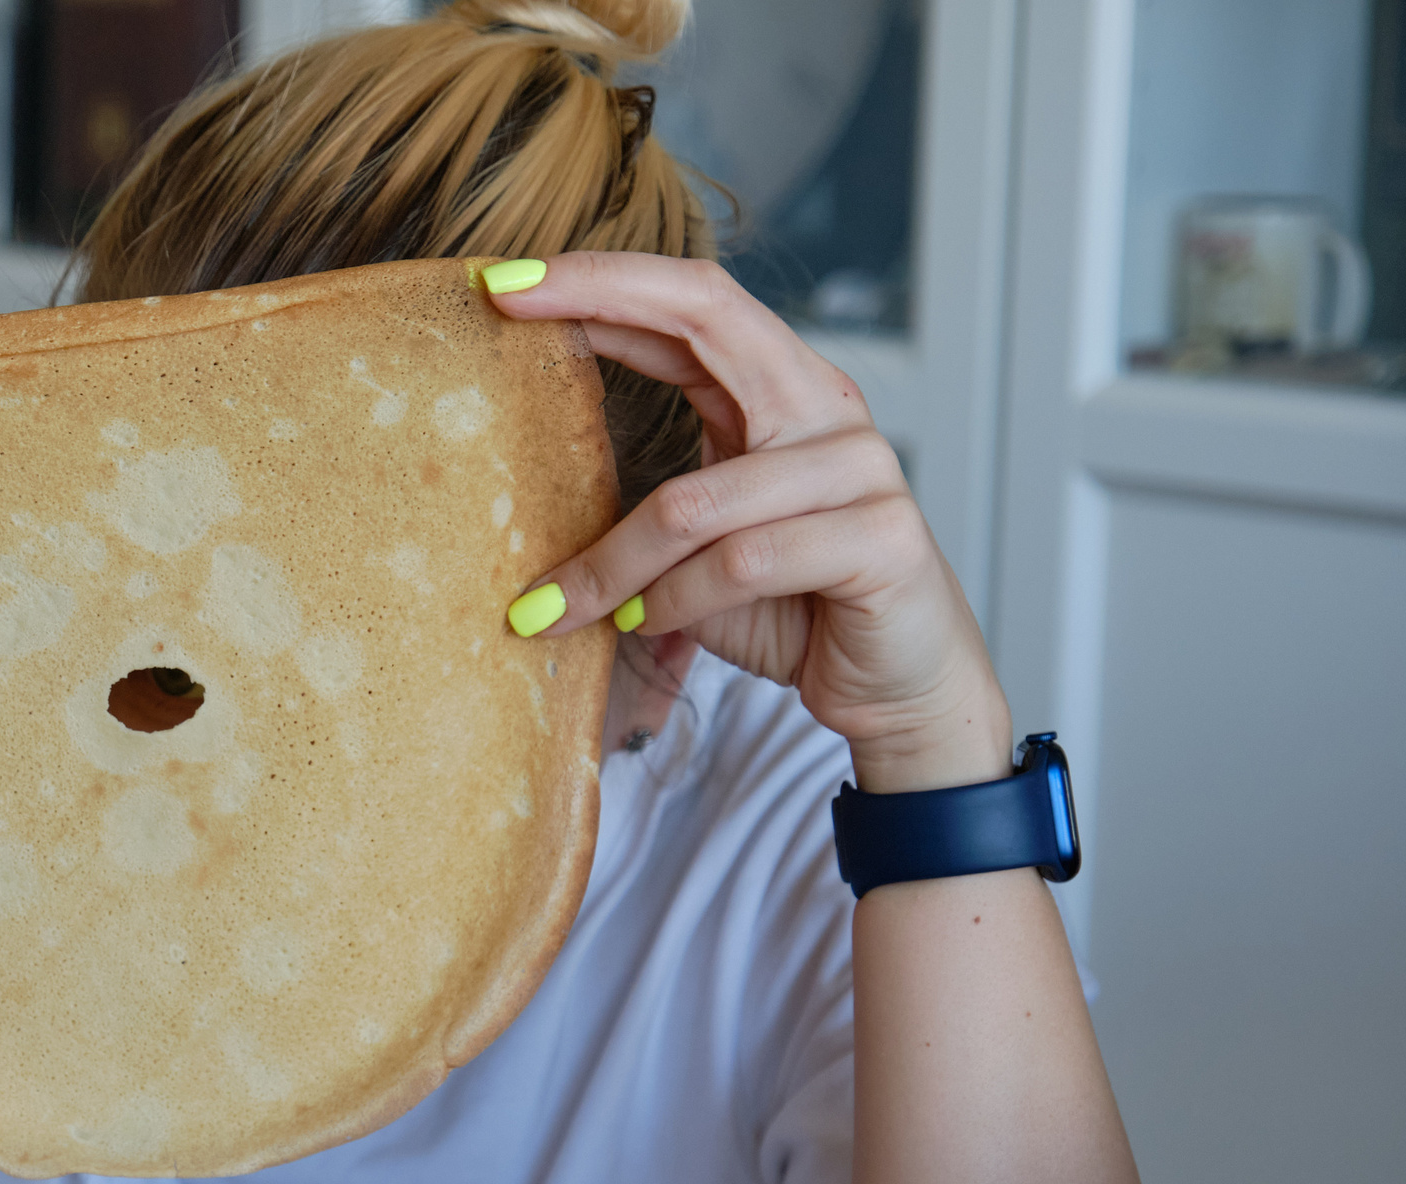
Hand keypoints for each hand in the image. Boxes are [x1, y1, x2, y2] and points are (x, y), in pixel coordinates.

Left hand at [489, 252, 1007, 791]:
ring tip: (559, 608)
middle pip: (707, 317)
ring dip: (611, 565)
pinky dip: (674, 602)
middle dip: (596, 300)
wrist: (902, 684)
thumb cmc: (794, 606)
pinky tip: (646, 624)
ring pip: (694, 500)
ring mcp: (861, 469)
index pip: (692, 301)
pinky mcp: (881, 541)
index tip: (505, 278)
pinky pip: (740, 562)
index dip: (602, 279)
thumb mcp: (705, 539)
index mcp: (783, 390)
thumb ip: (654, 491)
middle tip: (503, 299)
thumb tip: (532, 477)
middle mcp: (825, 409)